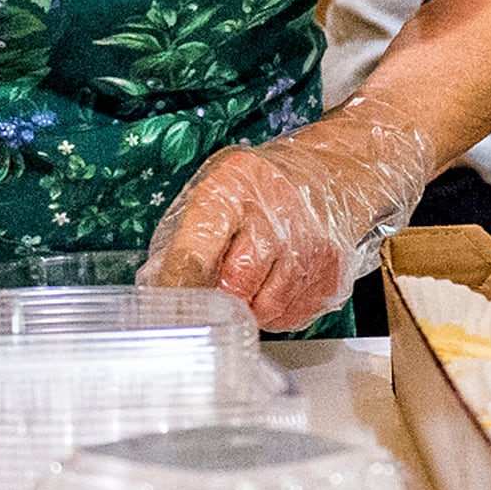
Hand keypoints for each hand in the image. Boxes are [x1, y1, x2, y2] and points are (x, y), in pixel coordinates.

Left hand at [142, 107, 433, 330]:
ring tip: (247, 285)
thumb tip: (157, 289)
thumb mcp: (214, 190)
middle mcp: (275, 216)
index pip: (195, 251)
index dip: (177, 286)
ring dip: (249, 308)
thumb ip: (183, 238)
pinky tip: (274, 285)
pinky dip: (276, 312)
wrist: (332, 174)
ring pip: (265, 309)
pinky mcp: (331, 272)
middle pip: (233, 287)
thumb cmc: (262, 186)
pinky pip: (293, 315)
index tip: (168, 305)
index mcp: (232, 189)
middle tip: (214, 291)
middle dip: (218, 298)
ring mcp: (309, 246)